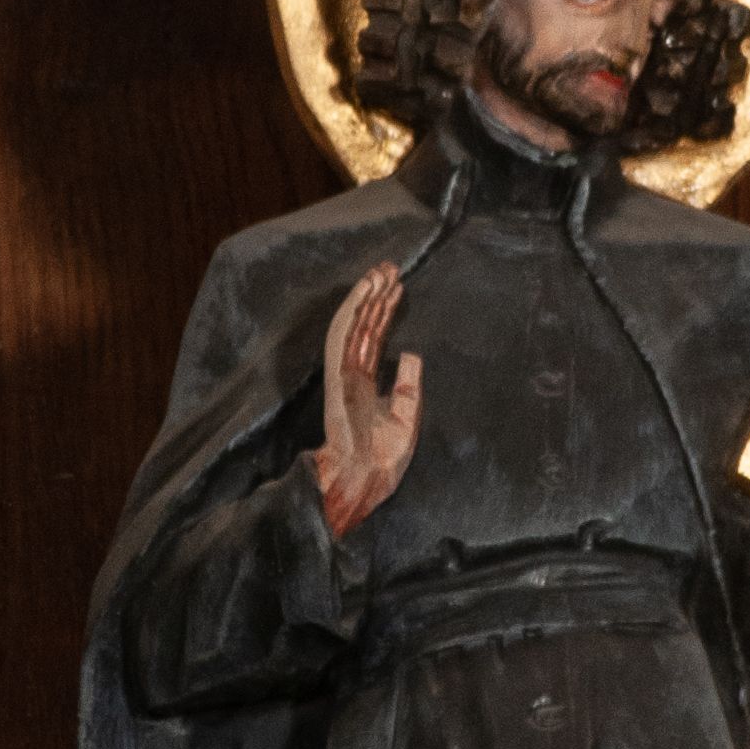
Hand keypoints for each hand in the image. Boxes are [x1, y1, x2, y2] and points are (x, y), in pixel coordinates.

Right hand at [313, 263, 422, 538]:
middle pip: (361, 327)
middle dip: (374, 296)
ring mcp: (342, 376)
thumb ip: (408, 385)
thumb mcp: (407, 415)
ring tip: (379, 273)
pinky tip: (363, 295)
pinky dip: (352, 315)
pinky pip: (343, 340)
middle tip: (389, 267)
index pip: (373, 338)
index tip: (397, 286)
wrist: (367, 480)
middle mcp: (351, 375)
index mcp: (365, 384)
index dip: (384, 312)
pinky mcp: (338, 380)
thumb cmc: (384, 458)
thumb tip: (411, 353)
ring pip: (350, 327)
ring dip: (362, 298)